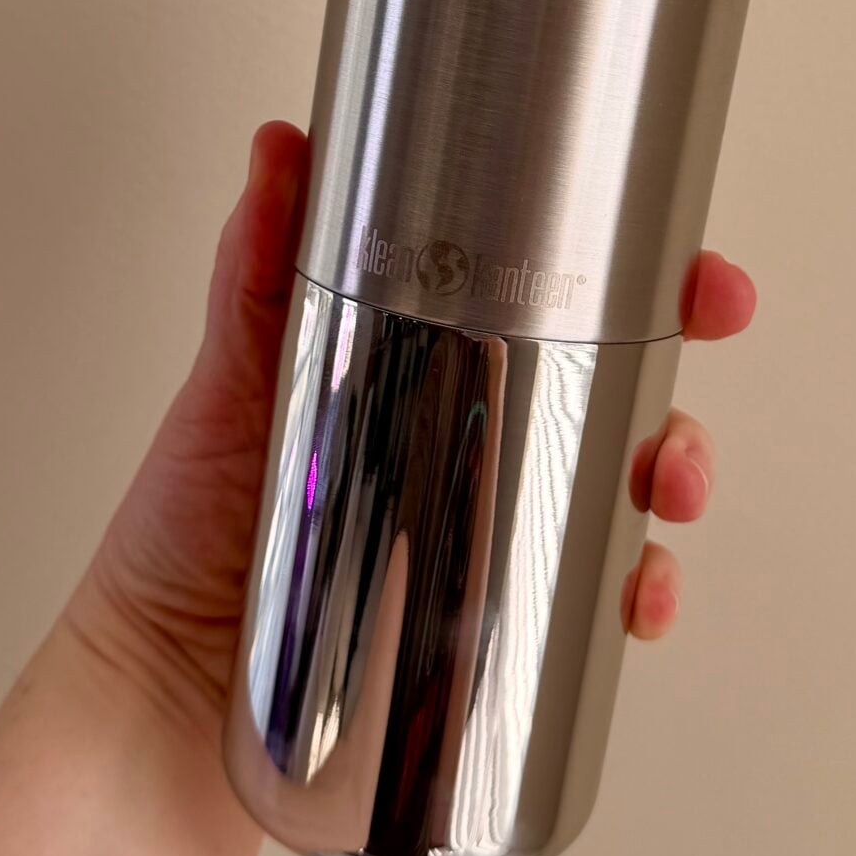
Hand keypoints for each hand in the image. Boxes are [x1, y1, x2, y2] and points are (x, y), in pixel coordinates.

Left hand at [66, 120, 758, 741]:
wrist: (153, 706)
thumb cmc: (180, 538)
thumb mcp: (228, 385)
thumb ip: (253, 270)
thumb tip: (280, 149)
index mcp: (429, 377)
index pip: (562, 316)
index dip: (648, 294)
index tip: (702, 285)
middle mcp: (468, 457)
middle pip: (616, 413)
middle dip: (679, 414)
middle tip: (678, 436)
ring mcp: (480, 549)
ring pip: (617, 508)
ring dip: (670, 500)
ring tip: (661, 509)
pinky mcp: (480, 641)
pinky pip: (584, 612)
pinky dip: (632, 599)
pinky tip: (636, 599)